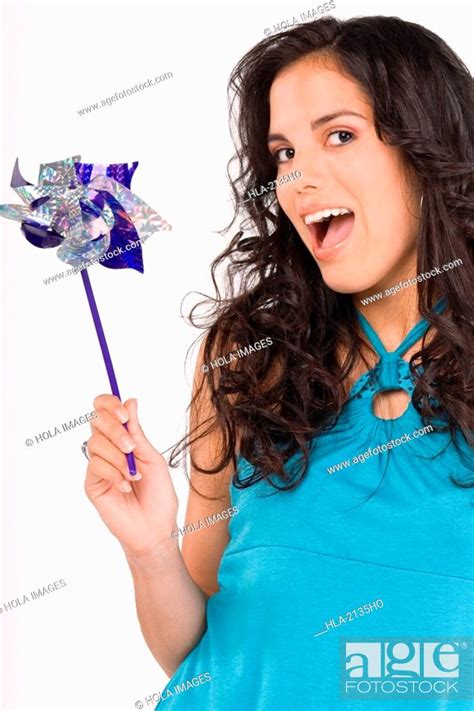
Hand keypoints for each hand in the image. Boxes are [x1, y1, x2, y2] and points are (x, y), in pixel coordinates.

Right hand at [84, 395, 177, 557]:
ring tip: (134, 474)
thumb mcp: (152, 457)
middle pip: (96, 420)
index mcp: (123, 437)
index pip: (105, 409)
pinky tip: (126, 486)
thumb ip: (137, 431)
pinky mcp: (91, 483)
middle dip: (115, 430)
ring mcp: (98, 465)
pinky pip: (95, 466)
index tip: (124, 413)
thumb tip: (131, 400)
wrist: (156, 528)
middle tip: (131, 446)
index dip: (109, 404)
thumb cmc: (158, 495)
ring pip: (95, 443)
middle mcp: (108, 448)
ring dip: (118, 457)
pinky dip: (113, 473)